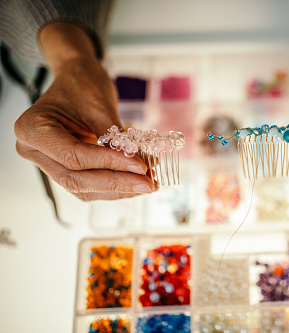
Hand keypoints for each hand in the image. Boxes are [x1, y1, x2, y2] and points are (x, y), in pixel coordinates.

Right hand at [14, 23, 154, 200]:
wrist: (76, 78)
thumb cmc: (83, 84)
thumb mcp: (100, 108)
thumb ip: (116, 140)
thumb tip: (139, 167)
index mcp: (32, 128)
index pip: (74, 156)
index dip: (110, 164)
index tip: (141, 167)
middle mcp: (32, 149)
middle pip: (76, 178)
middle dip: (116, 184)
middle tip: (148, 184)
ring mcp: (45, 162)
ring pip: (82, 188)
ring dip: (117, 190)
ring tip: (147, 185)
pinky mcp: (62, 168)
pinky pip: (87, 185)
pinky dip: (113, 187)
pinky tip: (136, 183)